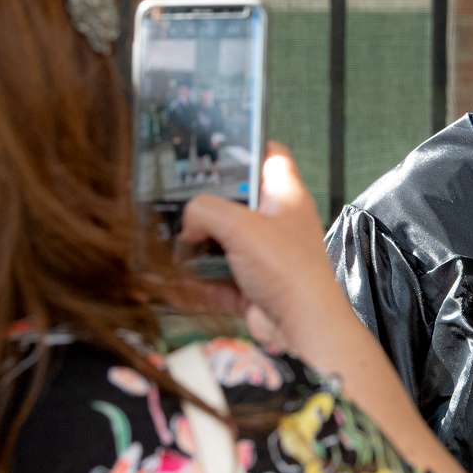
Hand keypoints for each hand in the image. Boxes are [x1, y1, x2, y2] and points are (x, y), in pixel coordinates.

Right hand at [177, 149, 364, 360]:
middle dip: (207, 204)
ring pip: (223, 240)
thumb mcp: (241, 226)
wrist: (302, 327)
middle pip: (236, 201)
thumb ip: (205, 211)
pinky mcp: (252, 283)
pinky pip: (218, 275)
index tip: (215, 146)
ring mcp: (264, 254)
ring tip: (169, 242)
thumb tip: (188, 226)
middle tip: (175, 200)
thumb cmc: (286, 268)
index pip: (270, 155)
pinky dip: (199, 279)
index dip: (247, 144)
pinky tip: (176, 279)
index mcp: (285, 196)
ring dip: (198, 246)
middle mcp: (277, 221)